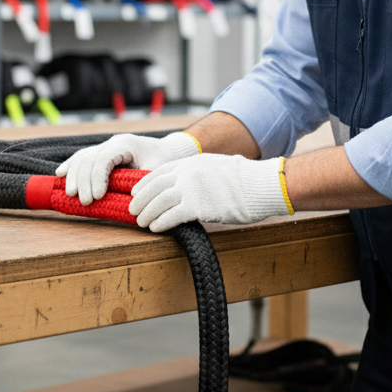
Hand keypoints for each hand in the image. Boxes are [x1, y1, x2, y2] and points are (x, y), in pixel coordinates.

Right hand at [57, 132, 199, 203]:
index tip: (98, 197)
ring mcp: (106, 146)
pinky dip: (71, 166)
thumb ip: (141, 182)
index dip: (97, 177)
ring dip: (74, 176)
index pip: (104, 159)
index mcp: (126, 144)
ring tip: (72, 195)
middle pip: (89, 158)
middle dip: (84, 181)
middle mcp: (113, 143)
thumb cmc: (164, 162)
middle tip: (85, 202)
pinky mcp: (101, 152)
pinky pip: (82, 157)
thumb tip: (129, 201)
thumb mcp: (157, 171)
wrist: (168, 151)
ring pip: (82, 157)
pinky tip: (60, 174)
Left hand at [129, 153, 290, 232]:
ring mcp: (191, 189)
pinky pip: (171, 216)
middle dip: (140, 200)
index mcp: (190, 163)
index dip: (144, 184)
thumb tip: (188, 183)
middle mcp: (187, 173)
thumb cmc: (243, 180)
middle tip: (132, 211)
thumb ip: (198, 173)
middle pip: (154, 187)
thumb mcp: (215, 167)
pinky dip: (160, 223)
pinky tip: (155, 228)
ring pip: (158, 203)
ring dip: (147, 214)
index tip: (135, 193)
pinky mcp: (197, 206)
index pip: (158, 173)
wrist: (259, 185)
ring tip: (141, 222)